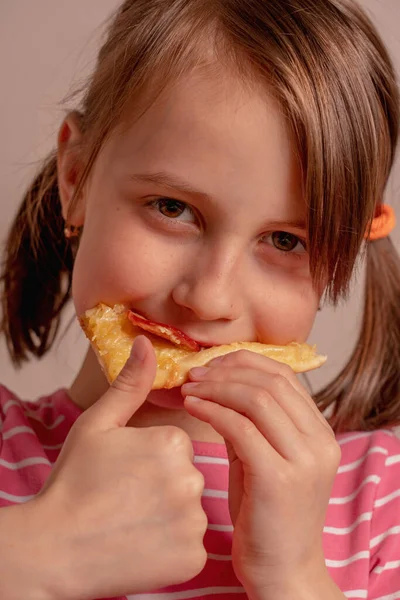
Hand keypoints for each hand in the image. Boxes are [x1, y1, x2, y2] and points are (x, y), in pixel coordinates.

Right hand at [32, 336, 206, 599]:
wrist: (54, 549)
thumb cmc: (74, 483)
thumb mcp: (98, 424)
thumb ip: (130, 384)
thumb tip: (147, 342)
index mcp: (173, 442)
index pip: (176, 446)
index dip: (148, 460)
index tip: (123, 474)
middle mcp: (192, 478)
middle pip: (185, 477)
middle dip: (162, 486)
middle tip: (125, 498)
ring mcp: (193, 521)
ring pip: (189, 511)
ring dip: (168, 516)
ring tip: (131, 522)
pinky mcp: (192, 559)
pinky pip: (190, 545)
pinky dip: (171, 548)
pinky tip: (142, 546)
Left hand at [181, 350, 340, 598]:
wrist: (281, 571)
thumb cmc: (265, 514)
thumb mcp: (264, 457)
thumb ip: (251, 422)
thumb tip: (218, 383)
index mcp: (320, 433)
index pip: (284, 375)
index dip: (244, 362)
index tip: (212, 365)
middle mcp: (319, 442)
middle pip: (271, 381)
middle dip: (226, 371)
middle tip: (194, 375)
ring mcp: (303, 460)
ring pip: (257, 399)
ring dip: (216, 388)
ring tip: (189, 390)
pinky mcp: (279, 479)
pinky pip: (240, 428)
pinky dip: (211, 411)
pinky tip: (192, 408)